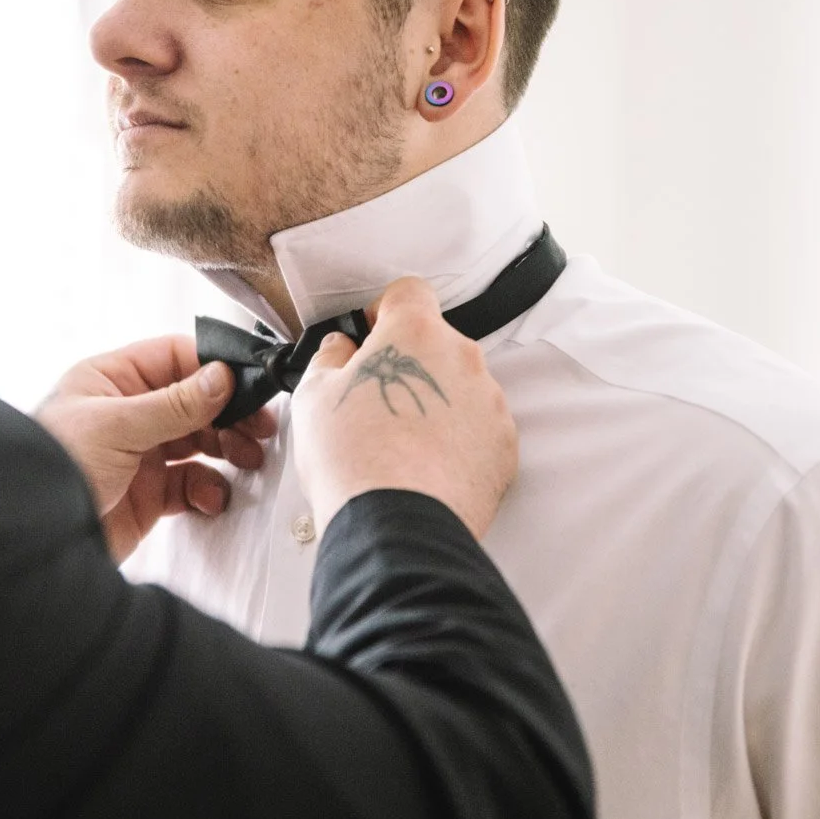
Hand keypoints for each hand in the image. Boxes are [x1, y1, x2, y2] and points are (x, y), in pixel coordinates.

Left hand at [34, 336, 278, 561]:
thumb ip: (174, 403)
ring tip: (248, 459)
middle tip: (260, 426)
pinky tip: (214, 496)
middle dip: (229, 413)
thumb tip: (222, 376)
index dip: (213, 367)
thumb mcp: (115, 426)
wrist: (34, 541)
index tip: (248, 383)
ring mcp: (138, 454)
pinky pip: (190, 483)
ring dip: (227, 449)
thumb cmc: (53, 467)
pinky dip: (209, 488)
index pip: (173, 358)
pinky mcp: (147, 494)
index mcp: (110, 380)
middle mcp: (126, 413)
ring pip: (198, 441)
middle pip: (194, 401)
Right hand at [290, 277, 517, 538]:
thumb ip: (330, 358)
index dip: (387, 310)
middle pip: (439, 344)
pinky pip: (481, 431)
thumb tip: (342, 348)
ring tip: (404, 444)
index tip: (373, 337)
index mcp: (417, 334)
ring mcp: (491, 404)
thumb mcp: (314, 396)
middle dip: (412, 363)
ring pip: (462, 388)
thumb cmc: (351, 458)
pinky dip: (460, 442)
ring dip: (438, 403)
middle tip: (378, 403)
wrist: (395, 526)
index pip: (410, 292)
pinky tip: (428, 467)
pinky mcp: (505, 448)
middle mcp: (464, 359)